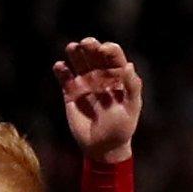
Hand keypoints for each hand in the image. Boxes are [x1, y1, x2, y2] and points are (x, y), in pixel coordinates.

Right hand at [54, 37, 141, 162]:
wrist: (104, 148)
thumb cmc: (122, 128)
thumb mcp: (132, 108)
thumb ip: (132, 87)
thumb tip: (129, 65)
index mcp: (118, 77)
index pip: (113, 57)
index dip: (109, 50)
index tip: (104, 49)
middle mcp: (101, 77)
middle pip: (94, 56)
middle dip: (90, 47)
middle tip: (86, 43)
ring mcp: (85, 84)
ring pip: (79, 63)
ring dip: (75, 54)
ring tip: (72, 47)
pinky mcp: (71, 94)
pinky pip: (65, 79)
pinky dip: (61, 71)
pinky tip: (59, 66)